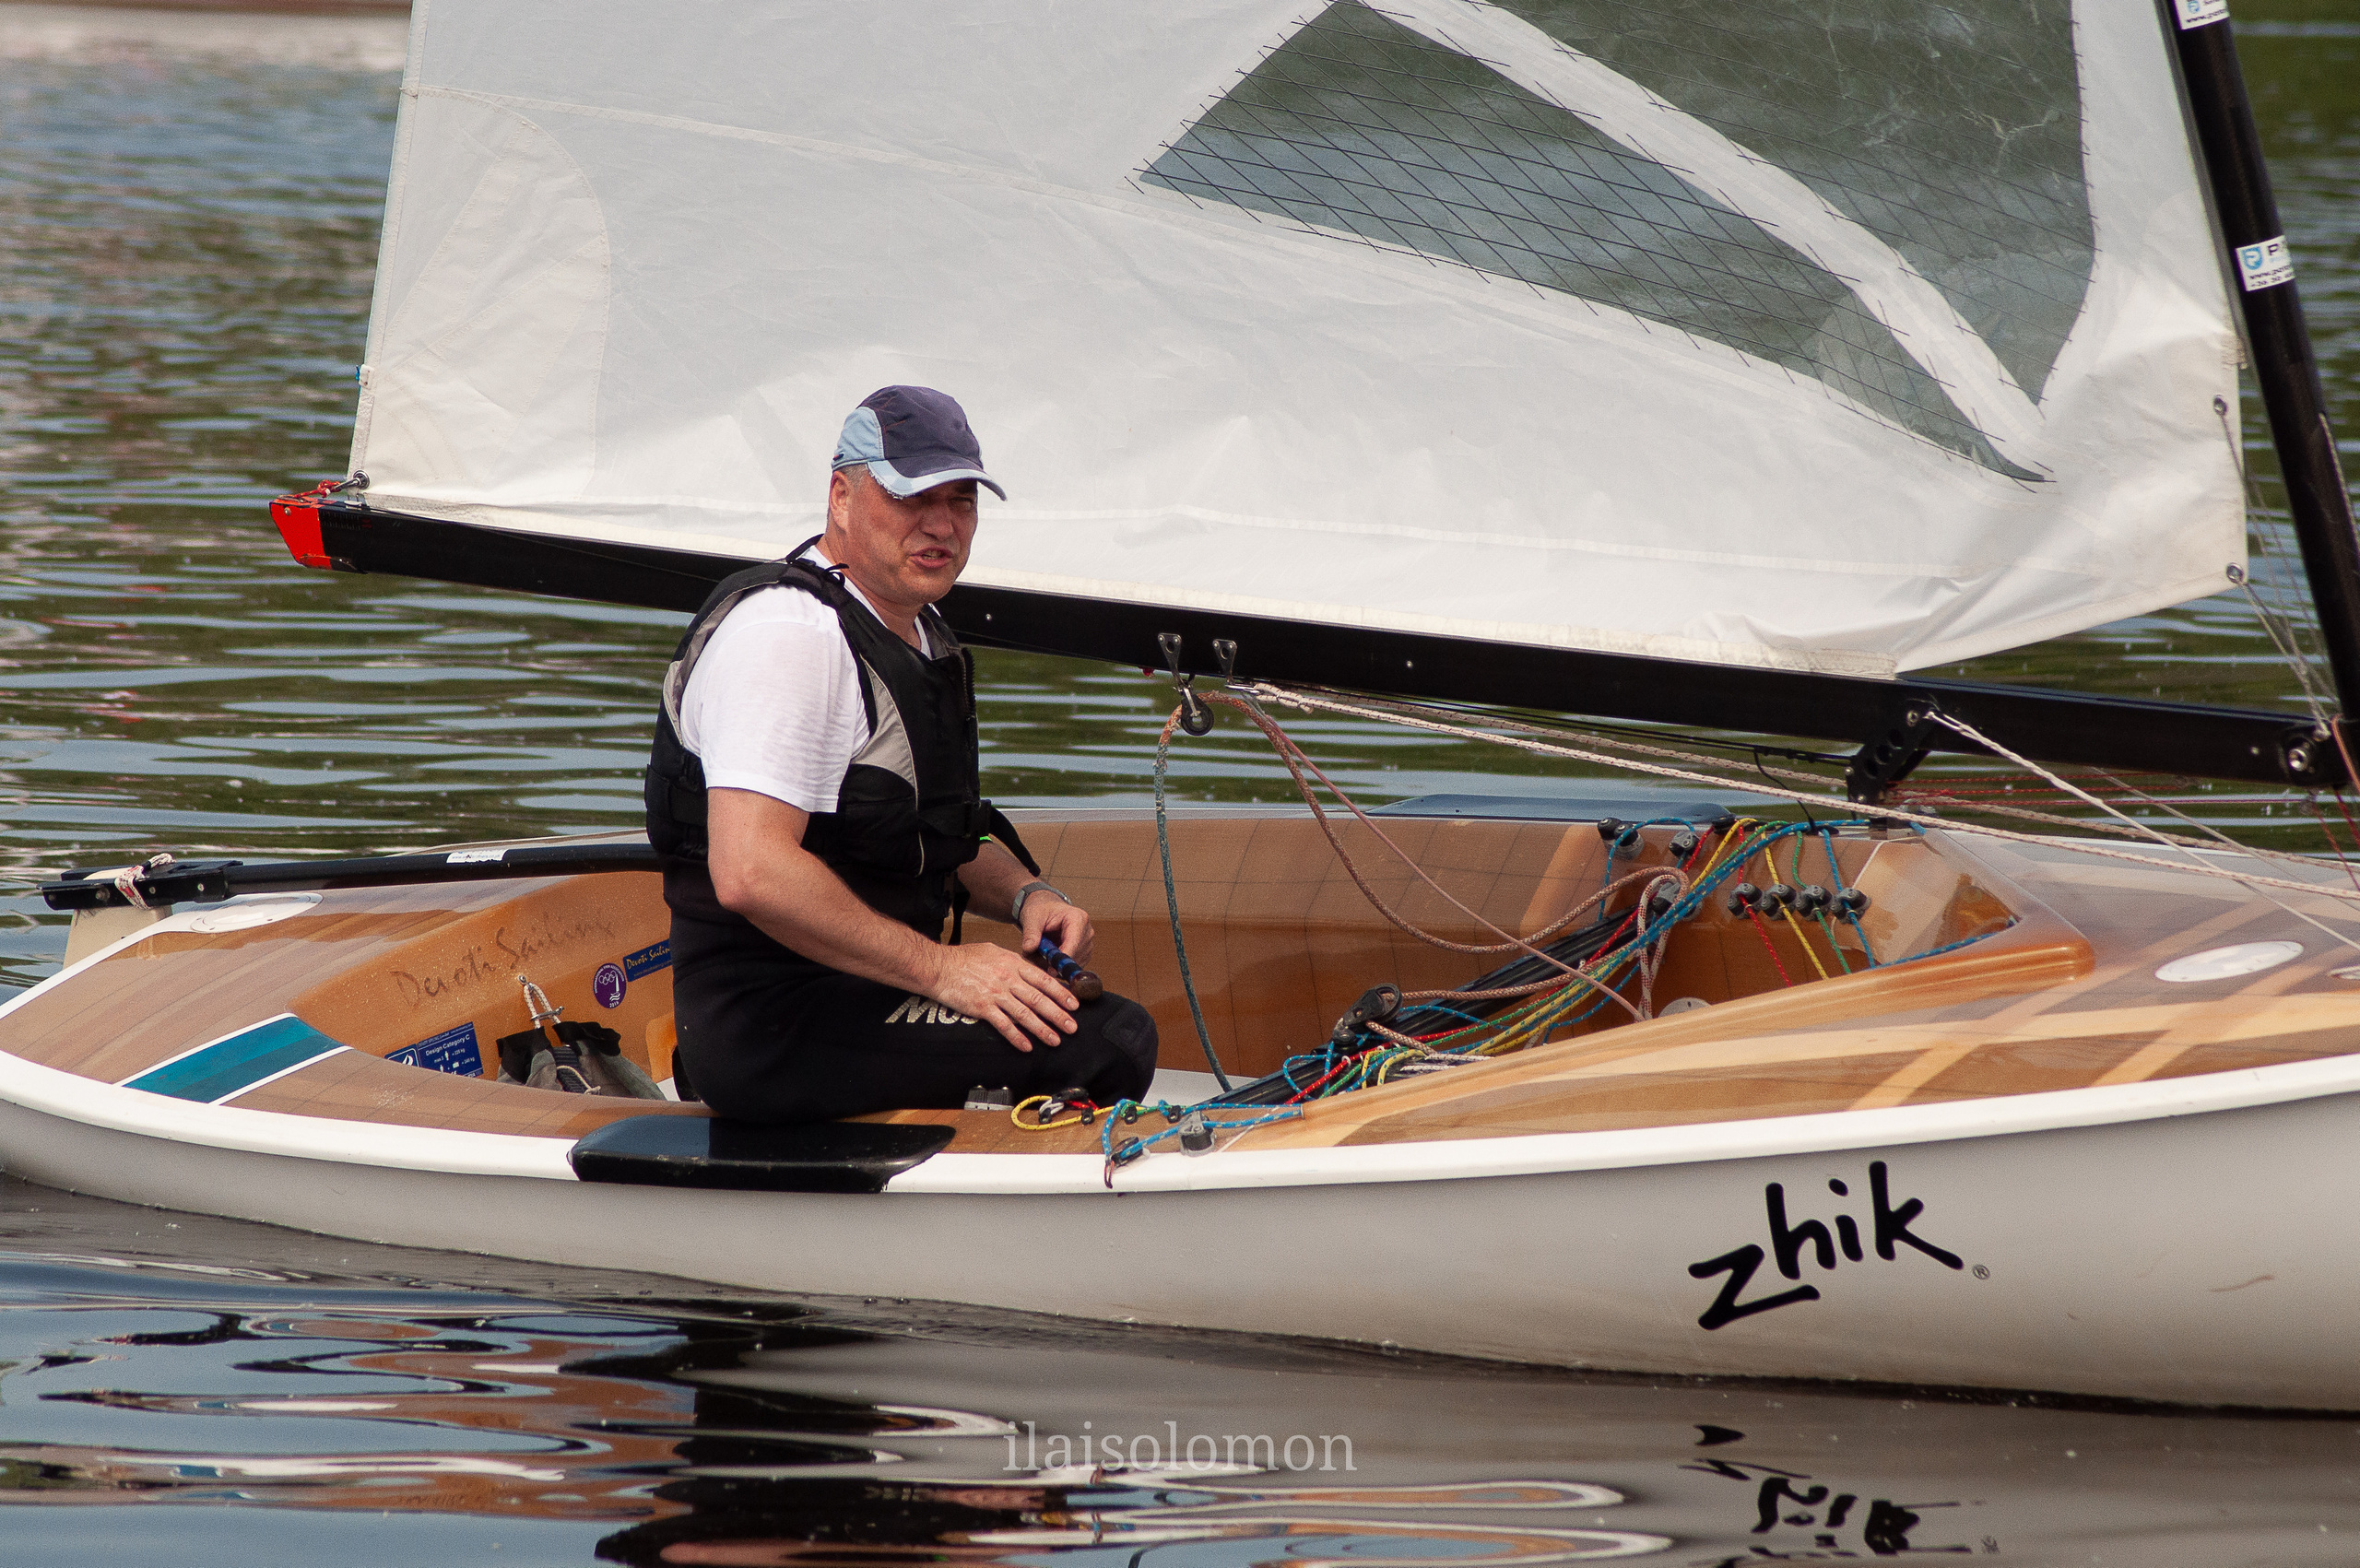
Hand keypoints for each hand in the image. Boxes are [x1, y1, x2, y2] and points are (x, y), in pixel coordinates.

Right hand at [929, 942, 1077, 1050]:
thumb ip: (1012, 962)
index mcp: (1012, 963)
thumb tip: (1028, 969)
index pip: (1043, 979)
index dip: (1061, 993)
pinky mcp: (982, 1007)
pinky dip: (1016, 1037)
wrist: (939, 967)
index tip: (1074, 1004)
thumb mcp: (993, 951)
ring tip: (1055, 1040)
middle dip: (1058, 1015)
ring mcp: (995, 994)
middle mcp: (1007, 978)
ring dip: (1042, 1029)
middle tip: (1072, 1027)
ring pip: (1025, 1014)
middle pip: (1039, 999)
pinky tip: (1027, 1046)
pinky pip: (1003, 1025)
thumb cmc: (963, 958)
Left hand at [1023, 892, 1093, 964]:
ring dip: (1057, 965)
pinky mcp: (1084, 953)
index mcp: (1078, 918)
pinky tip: (1048, 958)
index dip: (1063, 959)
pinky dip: (1060, 967)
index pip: (1074, 943)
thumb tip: (1029, 949)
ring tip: (1041, 955)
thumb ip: (1030, 934)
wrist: (1045, 910)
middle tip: (1038, 961)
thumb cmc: (1041, 910)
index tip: (1050, 970)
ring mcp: (1087, 943)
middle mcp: (1087, 931)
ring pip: (1075, 963)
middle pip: (1076, 956)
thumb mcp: (1032, 918)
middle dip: (1056, 963)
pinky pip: (1073, 966)